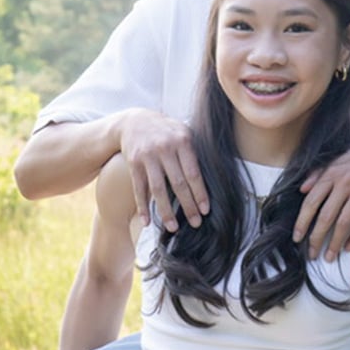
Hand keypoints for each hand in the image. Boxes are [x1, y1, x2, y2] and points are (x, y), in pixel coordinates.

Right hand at [119, 109, 207, 230]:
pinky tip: (147, 222)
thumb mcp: (183, 132)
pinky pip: (139, 189)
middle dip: (188, 206)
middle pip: (178, 183)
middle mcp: (165, 148)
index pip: (193, 173)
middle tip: (195, 223)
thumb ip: (194, 152)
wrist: (134, 121)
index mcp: (182, 141)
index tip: (205, 211)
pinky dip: (142, 207)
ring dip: (166, 211)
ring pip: (158, 189)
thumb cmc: (166, 130)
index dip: (200, 193)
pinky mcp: (134, 163)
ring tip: (173, 228)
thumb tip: (215, 175)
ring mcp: (148, 156)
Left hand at [293, 149, 349, 260]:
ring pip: (344, 223)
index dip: (302, 221)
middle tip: (312, 254)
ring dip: (335, 243)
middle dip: (316, 238)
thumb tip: (301, 189)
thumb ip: (318, 173)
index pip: (311, 201)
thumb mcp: (339, 161)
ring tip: (329, 257)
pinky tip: (348, 248)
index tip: (297, 238)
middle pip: (326, 216)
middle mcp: (345, 181)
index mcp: (332, 173)